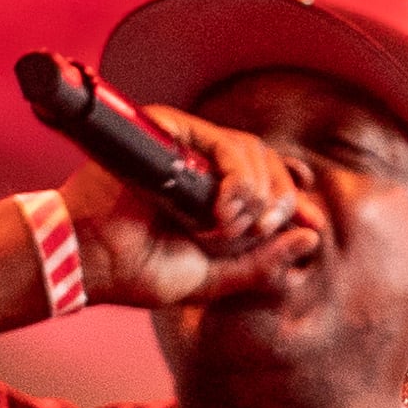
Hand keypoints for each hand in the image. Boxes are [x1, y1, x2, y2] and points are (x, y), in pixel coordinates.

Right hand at [63, 105, 322, 309]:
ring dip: (253, 194)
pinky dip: (234, 179)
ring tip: (225, 229)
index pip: (269, 176)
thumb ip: (263, 262)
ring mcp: (183, 145)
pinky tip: (222, 210)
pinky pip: (221, 143)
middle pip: (266, 159)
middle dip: (278, 198)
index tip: (312, 220)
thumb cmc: (141, 270)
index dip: (294, 192)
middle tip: (262, 229)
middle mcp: (200, 164)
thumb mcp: (217, 277)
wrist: (94, 263)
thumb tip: (312, 237)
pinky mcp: (165, 130)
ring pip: (250, 150)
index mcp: (212, 192)